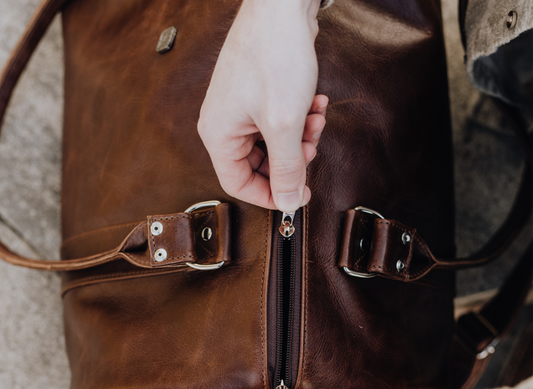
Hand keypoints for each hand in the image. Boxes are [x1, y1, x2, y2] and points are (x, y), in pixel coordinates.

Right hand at [198, 0, 327, 212]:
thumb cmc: (274, 56)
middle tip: (311, 151)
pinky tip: (314, 105)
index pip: (238, 184)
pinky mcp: (255, 95)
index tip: (296, 196)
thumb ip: (287, 169)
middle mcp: (223, 123)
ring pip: (271, 144)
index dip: (269, 195)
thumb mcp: (285, 125)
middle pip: (258, 165)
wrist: (281, 5)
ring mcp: (239, 108)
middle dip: (291, 161)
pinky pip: (276, 123)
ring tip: (315, 121)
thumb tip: (289, 202)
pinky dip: (298, 120)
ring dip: (299, 139)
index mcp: (218, 135)